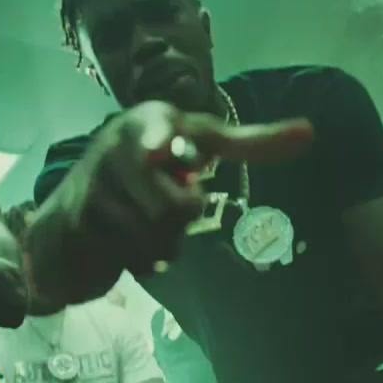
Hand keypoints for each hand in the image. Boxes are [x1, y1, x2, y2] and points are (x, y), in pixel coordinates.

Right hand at [52, 100, 312, 294]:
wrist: (76, 199)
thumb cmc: (152, 162)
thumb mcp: (198, 142)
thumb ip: (251, 141)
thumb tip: (311, 133)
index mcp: (147, 122)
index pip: (155, 130)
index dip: (159, 141)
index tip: (158, 151)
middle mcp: (113, 149)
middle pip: (176, 209)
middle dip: (181, 220)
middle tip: (165, 205)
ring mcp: (89, 188)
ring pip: (154, 240)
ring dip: (159, 245)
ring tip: (142, 223)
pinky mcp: (71, 225)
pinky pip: (127, 259)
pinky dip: (135, 260)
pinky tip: (121, 241)